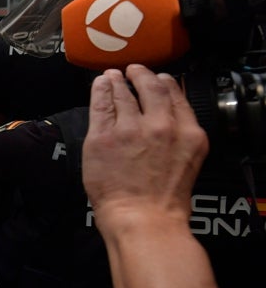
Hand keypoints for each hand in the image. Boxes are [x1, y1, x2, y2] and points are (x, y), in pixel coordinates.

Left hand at [82, 65, 207, 233]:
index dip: (165, 83)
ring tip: (112, 76)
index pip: (176, 96)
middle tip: (134, 69)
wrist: (144, 218)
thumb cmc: (165, 200)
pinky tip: (100, 84)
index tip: (159, 78)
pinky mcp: (103, 136)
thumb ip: (178, 136)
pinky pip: (101, 105)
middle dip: (142, 75)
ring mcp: (130, 129)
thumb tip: (166, 119)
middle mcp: (161, 125)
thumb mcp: (188, 161)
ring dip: (117, 82)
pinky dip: (100, 90)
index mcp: (188, 133)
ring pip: (123, 94)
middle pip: (150, 88)